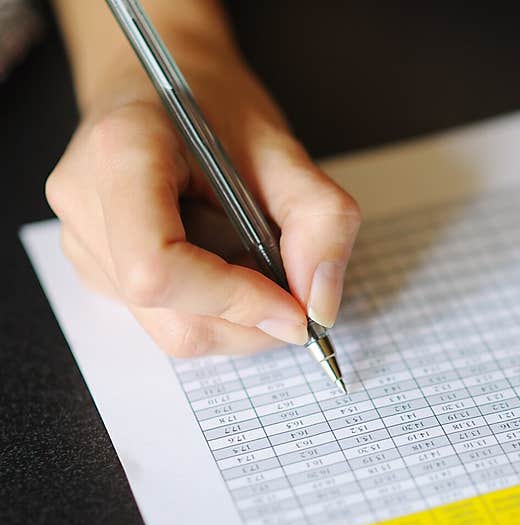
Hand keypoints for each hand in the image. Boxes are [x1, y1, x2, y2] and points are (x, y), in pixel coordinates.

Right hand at [46, 48, 359, 356]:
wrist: (167, 84)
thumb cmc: (217, 108)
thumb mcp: (285, 150)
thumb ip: (321, 221)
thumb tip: (321, 306)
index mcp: (120, 155)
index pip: (158, 268)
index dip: (236, 302)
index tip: (295, 307)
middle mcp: (86, 203)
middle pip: (170, 317)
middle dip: (249, 322)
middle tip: (292, 289)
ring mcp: (83, 241)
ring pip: (172, 330)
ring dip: (239, 318)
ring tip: (257, 262)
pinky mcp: (98, 267)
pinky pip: (165, 319)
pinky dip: (217, 310)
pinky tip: (227, 262)